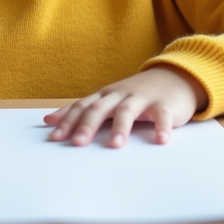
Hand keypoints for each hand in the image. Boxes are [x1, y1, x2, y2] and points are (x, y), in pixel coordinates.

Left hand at [43, 66, 207, 148]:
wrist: (174, 78)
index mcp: (105, 96)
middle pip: (100, 108)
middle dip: (87, 125)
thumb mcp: (107, 99)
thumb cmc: (136, 94)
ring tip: (115, 145)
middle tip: (77, 143)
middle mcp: (120, 94)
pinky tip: (160, 140)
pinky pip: (162, 116)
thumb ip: (81, 110)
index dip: (68, 121)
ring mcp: (142, 98)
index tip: (55, 137)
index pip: (82, 107)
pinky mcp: (165, 104)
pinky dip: (161, 127)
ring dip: (121, 128)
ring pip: (128, 111)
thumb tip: (48, 120)